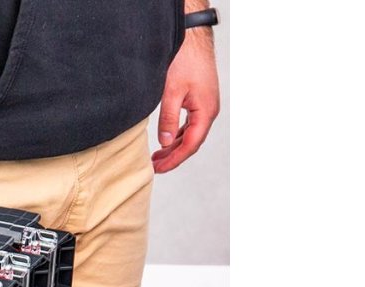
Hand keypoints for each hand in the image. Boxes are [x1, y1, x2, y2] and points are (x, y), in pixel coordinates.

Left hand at [152, 26, 220, 172]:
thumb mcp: (171, 92)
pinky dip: (177, 134)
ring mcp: (205, 106)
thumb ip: (168, 119)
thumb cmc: (184, 61)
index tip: (159, 169)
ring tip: (157, 158)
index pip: (190, 145)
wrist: (191, 38)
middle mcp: (209, 111)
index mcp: (206, 112)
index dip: (174, 160)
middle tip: (155, 167)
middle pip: (191, 142)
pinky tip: (166, 141)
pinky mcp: (199, 100)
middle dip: (173, 156)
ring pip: (190, 134)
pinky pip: (189, 124)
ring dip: (174, 147)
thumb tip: (165, 143)